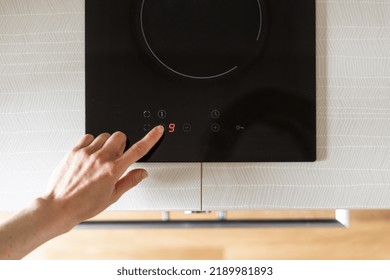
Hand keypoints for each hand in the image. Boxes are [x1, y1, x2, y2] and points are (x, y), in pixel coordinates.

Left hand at [40, 125, 163, 230]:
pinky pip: (87, 137)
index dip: (151, 138)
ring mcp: (86, 153)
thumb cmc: (84, 205)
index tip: (157, 130)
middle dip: (122, 143)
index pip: (137, 150)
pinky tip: (90, 154)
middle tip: (116, 155)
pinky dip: (92, 142)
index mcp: (113, 170)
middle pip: (120, 136)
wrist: (59, 207)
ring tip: (100, 158)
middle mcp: (101, 158)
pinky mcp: (74, 151)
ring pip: (104, 135)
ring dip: (106, 144)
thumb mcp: (112, 197)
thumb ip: (130, 181)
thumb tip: (142, 172)